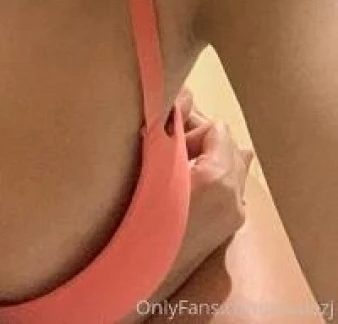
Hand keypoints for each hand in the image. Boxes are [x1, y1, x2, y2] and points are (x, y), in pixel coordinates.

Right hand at [146, 86, 253, 306]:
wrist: (138, 279)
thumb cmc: (138, 216)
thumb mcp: (149, 163)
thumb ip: (168, 125)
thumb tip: (182, 94)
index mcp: (218, 179)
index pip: (218, 127)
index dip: (190, 128)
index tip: (167, 142)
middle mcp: (235, 199)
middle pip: (231, 146)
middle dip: (202, 142)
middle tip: (171, 152)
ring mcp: (234, 219)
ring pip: (233, 169)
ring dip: (209, 161)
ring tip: (177, 170)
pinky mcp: (228, 233)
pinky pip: (230, 191)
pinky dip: (212, 182)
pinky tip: (185, 192)